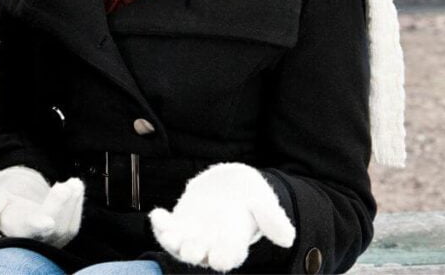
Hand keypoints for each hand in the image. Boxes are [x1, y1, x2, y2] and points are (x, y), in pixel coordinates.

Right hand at [0, 166, 84, 247]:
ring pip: (66, 227)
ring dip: (73, 203)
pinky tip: (76, 186)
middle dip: (61, 205)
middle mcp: (35, 240)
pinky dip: (77, 204)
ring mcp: (51, 241)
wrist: (17, 207)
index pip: (29, 230)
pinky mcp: (63, 236)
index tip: (47, 221)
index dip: (38, 226)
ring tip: (74, 182)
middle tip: (67, 184)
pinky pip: (74, 224)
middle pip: (52, 228)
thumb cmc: (4, 202)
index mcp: (17, 230)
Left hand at [149, 163, 295, 271]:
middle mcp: (211, 245)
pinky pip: (166, 229)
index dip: (223, 258)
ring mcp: (193, 235)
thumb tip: (286, 237)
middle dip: (194, 253)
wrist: (231, 184)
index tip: (219, 258)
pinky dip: (160, 224)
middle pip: (200, 255)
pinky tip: (158, 215)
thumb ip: (273, 219)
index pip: (229, 257)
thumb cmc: (250, 196)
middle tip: (191, 249)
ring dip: (171, 242)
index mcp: (234, 244)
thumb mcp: (264, 202)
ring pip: (179, 246)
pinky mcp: (179, 223)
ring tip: (168, 234)